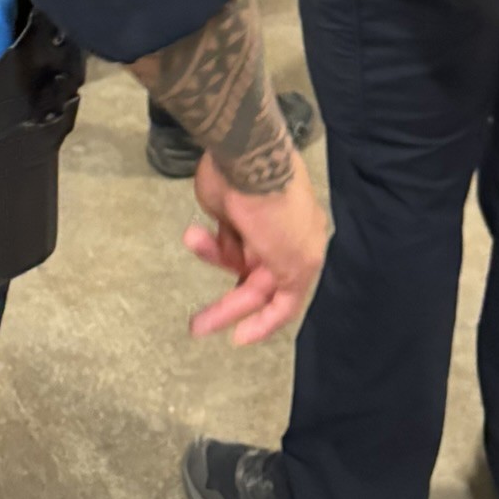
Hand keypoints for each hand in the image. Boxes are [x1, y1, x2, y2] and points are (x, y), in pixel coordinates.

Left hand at [184, 151, 328, 345]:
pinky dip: (205, 244)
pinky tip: (196, 233)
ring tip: (194, 240)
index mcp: (303, 255)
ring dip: (213, 258)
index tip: (237, 338)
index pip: (284, 302)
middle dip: (226, 307)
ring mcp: (253, 228)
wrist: (246, 159)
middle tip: (197, 326)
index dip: (263, 324)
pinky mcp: (228, 214)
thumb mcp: (296, 261)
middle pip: (253, 287)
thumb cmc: (275, 210)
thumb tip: (272, 310)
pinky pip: (216, 242)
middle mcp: (280, 244)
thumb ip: (286, 293)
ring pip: (231, 264)